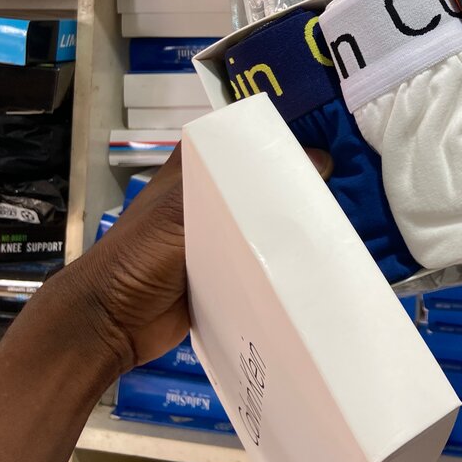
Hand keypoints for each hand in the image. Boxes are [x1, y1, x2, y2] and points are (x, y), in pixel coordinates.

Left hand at [57, 143, 333, 374]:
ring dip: (297, 226)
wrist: (110, 324)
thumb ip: (241, 189)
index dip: (287, 138)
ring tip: (347, 222)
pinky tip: (324, 260)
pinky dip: (287, 260)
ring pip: (268, 221)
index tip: (337, 140)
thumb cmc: (140, 255)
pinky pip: (265, 259)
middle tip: (352, 186)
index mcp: (198, 165)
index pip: (249, 138)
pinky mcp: (228, 271)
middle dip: (302, 185)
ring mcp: (220, 235)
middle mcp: (212, 195)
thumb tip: (318, 161)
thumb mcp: (185, 209)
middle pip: (266, 181)